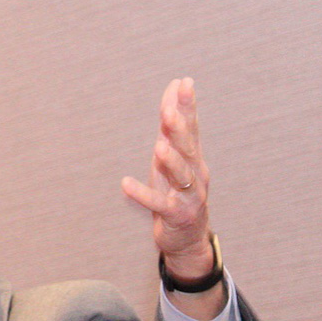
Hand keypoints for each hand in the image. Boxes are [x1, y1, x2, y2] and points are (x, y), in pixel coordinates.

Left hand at [122, 78, 224, 316]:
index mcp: (193, 157)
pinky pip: (159, 204)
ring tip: (159, 146)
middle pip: (189, 148)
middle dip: (180, 129)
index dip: (188, 106)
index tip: (184, 83)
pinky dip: (143, 194)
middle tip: (169, 112)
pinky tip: (126, 184)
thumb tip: (174, 87)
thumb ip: (172, 124)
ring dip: (171, 161)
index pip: (192, 127)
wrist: (188, 238)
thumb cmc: (177, 191)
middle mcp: (196, 173)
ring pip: (183, 175)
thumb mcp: (172, 155)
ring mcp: (189, 195)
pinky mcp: (176, 215)